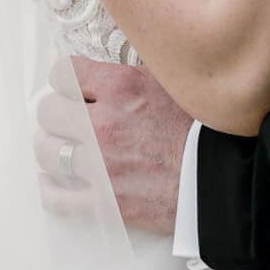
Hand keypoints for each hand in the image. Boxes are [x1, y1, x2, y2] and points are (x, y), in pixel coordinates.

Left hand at [35, 54, 192, 233]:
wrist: (224, 180)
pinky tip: (54, 183)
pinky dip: (51, 190)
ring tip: (61, 149)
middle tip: (67, 119)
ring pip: (45, 151)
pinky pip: (56, 198)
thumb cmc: (205, 130)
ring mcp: (101, 166)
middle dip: (57, 113)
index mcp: (122, 88)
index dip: (66, 80)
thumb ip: (136, 74)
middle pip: (48, 111)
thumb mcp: (173, 83)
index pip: (63, 73)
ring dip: (51, 148)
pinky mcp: (104, 203)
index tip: (72, 88)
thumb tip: (113, 67)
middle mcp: (105, 124)